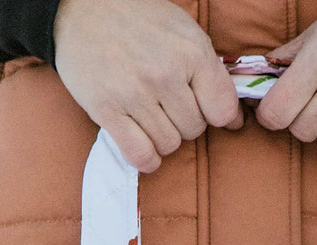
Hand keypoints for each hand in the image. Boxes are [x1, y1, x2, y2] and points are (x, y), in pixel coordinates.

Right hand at [52, 0, 244, 172]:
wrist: (82, 6)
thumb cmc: (139, 21)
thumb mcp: (185, 33)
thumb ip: (212, 75)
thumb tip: (235, 121)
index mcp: (191, 52)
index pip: (222, 111)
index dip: (216, 115)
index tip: (204, 109)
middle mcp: (164, 74)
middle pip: (194, 131)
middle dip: (184, 122)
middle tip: (166, 103)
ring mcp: (134, 94)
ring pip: (169, 145)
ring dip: (163, 137)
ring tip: (149, 114)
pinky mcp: (106, 110)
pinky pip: (141, 155)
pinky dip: (146, 158)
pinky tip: (142, 142)